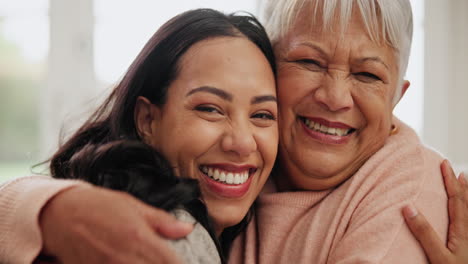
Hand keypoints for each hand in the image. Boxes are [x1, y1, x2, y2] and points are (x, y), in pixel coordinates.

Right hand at [39, 184, 192, 263]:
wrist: (60, 214)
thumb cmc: (98, 206)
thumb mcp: (133, 206)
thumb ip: (162, 222)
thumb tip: (187, 228)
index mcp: (141, 239)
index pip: (172, 262)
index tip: (186, 263)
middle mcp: (127, 258)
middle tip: (163, 259)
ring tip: (145, 259)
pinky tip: (130, 262)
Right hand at [403, 160, 467, 263]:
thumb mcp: (438, 257)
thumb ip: (424, 233)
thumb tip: (408, 207)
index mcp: (463, 230)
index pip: (457, 199)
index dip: (450, 181)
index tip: (444, 164)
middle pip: (467, 201)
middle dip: (460, 184)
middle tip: (454, 169)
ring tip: (465, 183)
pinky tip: (465, 213)